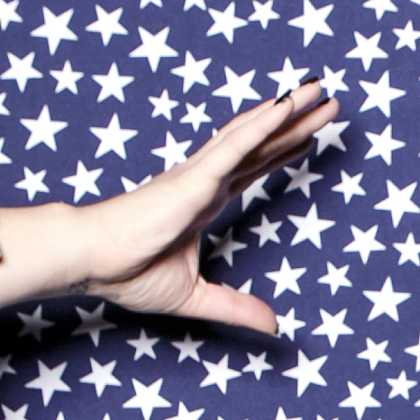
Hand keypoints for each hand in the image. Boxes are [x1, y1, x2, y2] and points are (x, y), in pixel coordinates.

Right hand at [0, 83, 337, 332]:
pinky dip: (263, 125)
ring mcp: (201, 175)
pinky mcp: (194, 176)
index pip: (252, 170)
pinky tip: (287, 106)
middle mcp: (206, 181)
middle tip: (328, 104)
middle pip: (262, 146)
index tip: (306, 137)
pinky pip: (236, 146)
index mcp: (203, 202)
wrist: (91, 261)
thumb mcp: (195, 296)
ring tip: (319, 92)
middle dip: (297, 125)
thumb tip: (273, 328)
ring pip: (255, 136)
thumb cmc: (125, 273)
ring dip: (289, 114)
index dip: (280, 151)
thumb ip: (236, 307)